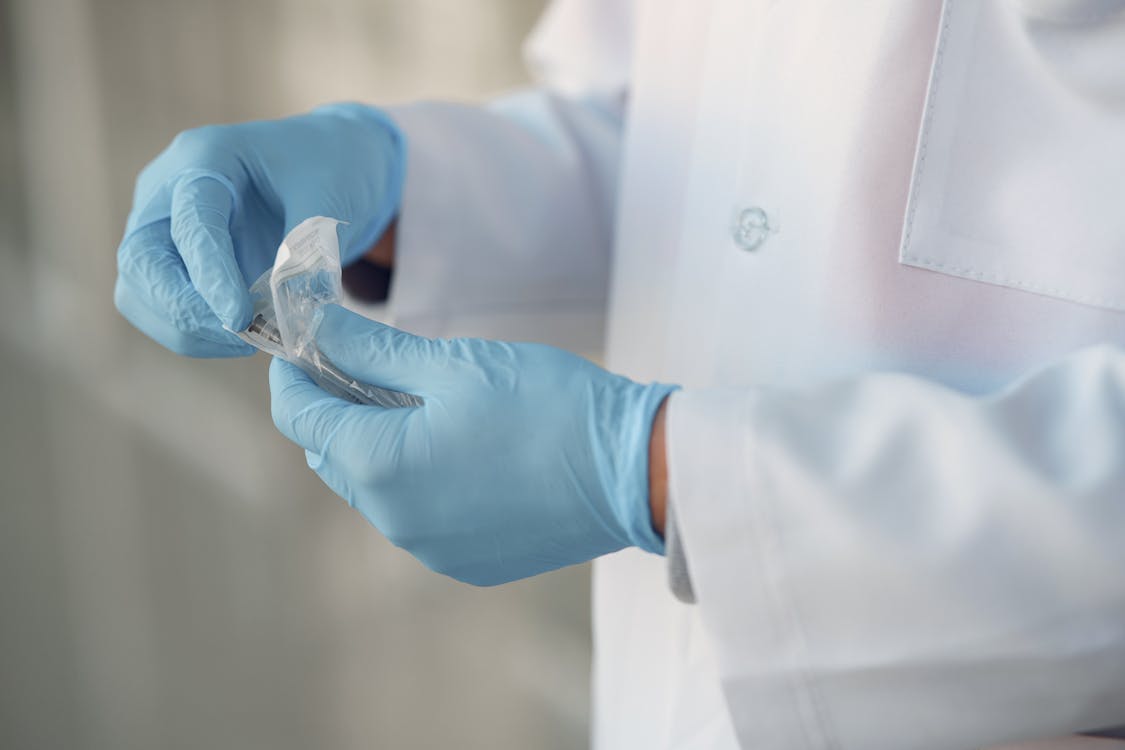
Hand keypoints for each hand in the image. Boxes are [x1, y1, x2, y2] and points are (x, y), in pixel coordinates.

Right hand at [114, 104, 403, 356]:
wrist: (328, 163)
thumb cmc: (329, 167)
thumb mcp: (332, 196)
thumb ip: (308, 248)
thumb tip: (286, 312)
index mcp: (206, 157)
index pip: (191, 222)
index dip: (211, 276)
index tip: (239, 318)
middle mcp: (168, 189)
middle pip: (141, 259)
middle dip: (184, 310)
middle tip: (242, 338)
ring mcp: (162, 226)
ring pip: (140, 292)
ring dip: (187, 329)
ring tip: (249, 340)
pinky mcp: (171, 261)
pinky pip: (161, 308)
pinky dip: (196, 334)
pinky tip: (242, 337)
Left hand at [268, 305, 676, 584]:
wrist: (634, 472)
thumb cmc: (548, 406)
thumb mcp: (453, 363)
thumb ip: (371, 349)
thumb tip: (315, 327)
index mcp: (381, 466)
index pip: (300, 417)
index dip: (292, 373)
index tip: (304, 339)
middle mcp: (393, 521)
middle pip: (333, 455)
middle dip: (337, 407)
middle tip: (366, 360)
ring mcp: (430, 549)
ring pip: (374, 488)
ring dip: (378, 445)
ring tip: (420, 401)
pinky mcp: (466, 563)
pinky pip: (416, 516)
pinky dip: (417, 480)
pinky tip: (458, 448)